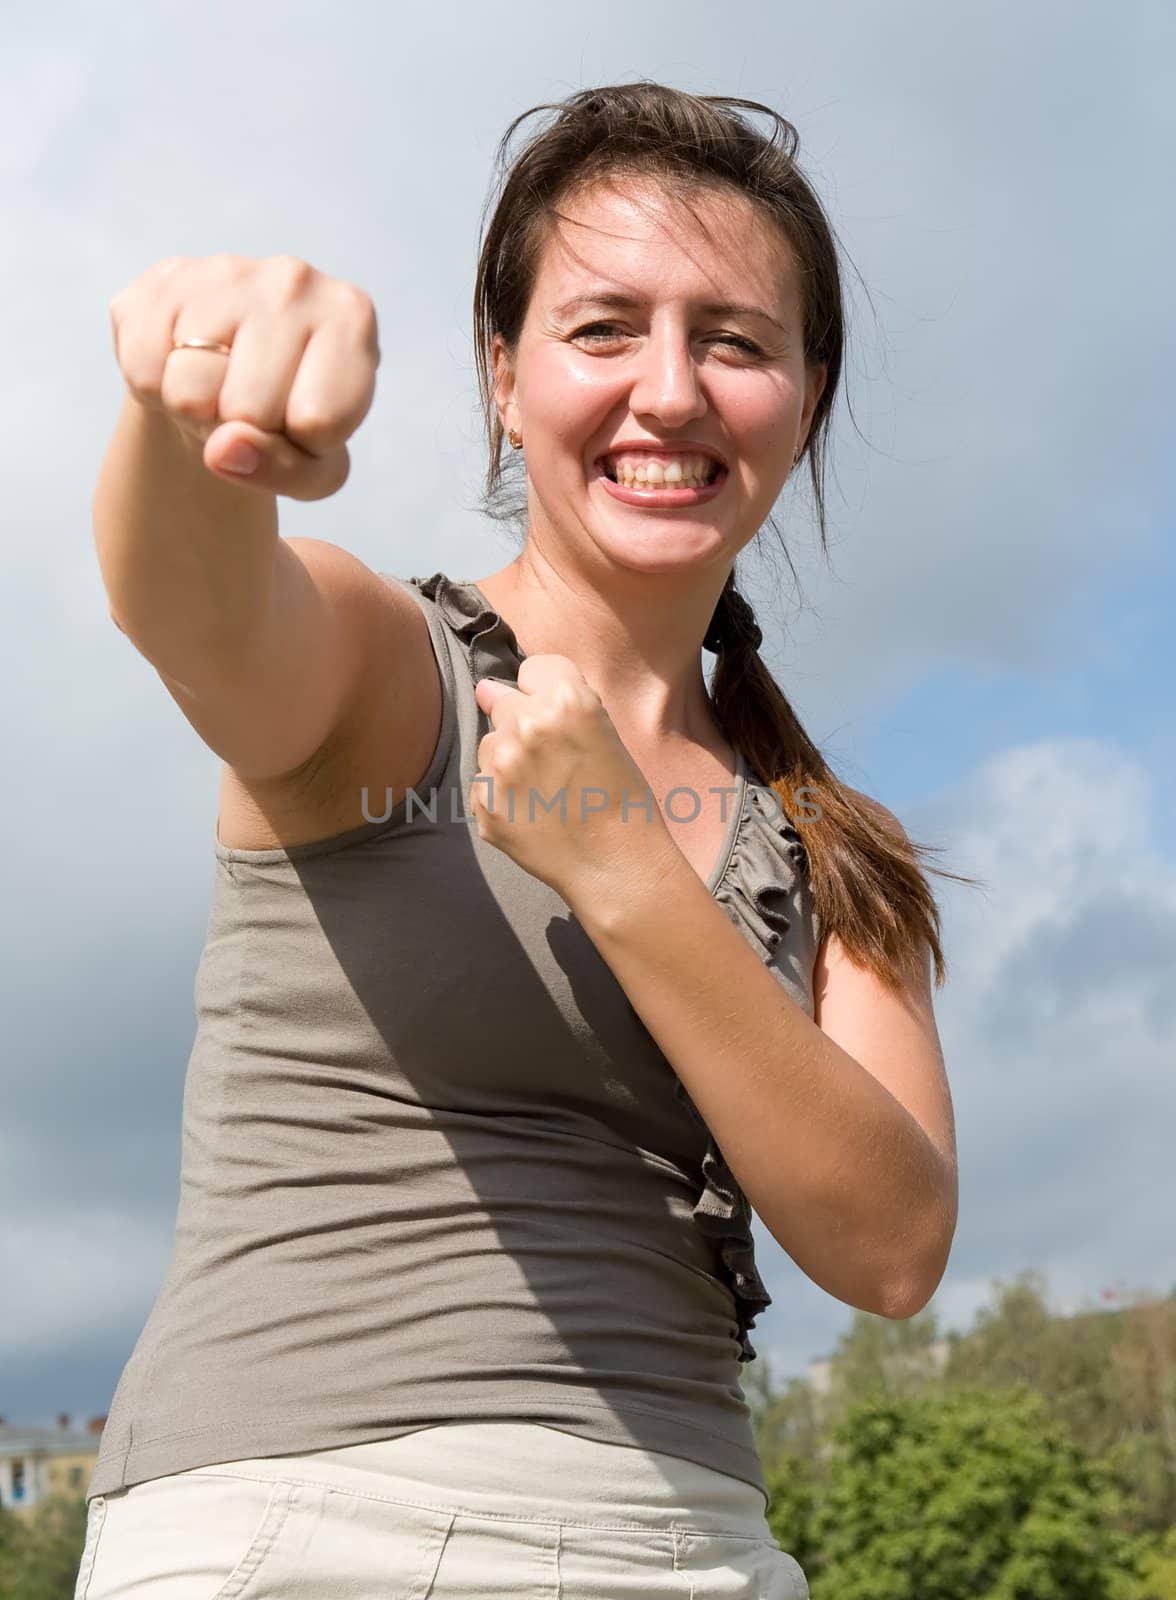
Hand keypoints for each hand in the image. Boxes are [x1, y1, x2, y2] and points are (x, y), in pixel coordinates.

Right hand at [107, 252, 379, 500]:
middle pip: (249, 411)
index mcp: (351, 317)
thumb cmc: (293, 423)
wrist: (234, 375)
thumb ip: (289, 471)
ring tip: (219, 388)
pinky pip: (144, 372)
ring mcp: (225, 271)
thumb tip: (224, 448)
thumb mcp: (318, 468)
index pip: (318, 423)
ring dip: (196, 414)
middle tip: (252, 407)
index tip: (304, 421)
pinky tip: (183, 366)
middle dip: (243, 430)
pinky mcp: (164, 280)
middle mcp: (294, 280)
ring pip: (190, 394)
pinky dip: (157, 390)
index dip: (304, 445)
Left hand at [472, 659, 679, 904]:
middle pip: (504, 702)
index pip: (533, 669)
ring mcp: (500, 765)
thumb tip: (485, 689)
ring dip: (508, 759)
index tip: (561, 719)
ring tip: (546, 791)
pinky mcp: (484, 802)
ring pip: (490, 744)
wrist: (616, 866)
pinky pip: (484, 783)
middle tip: (553, 761)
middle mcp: (527, 724)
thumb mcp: (605, 733)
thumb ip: (554, 703)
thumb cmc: (622, 800)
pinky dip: (502, 795)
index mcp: (566, 700)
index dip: (547, 693)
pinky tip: (534, 814)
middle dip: (522, 723)